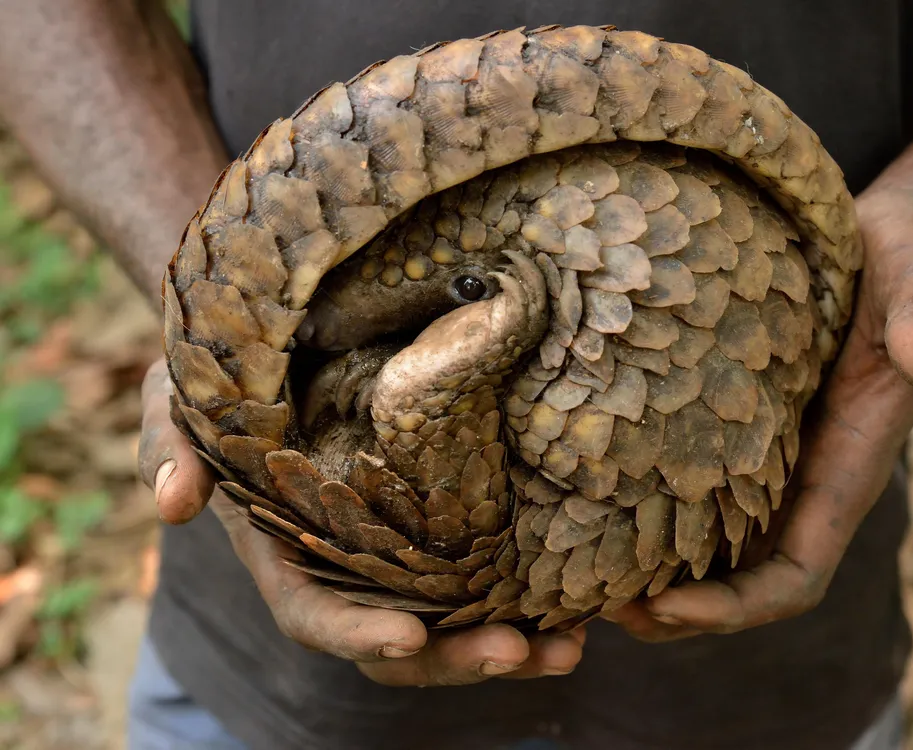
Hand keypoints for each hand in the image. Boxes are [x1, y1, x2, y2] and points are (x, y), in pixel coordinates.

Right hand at [138, 358, 583, 684]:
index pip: (314, 612)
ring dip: (509, 641)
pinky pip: (485, 569)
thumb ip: (168, 444)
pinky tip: (582, 600)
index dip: (356, 633)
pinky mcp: (441, 517)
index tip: (410, 636)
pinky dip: (527, 591)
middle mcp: (346, 562)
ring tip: (571, 647)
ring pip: (453, 616)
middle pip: (399, 636)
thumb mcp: (178, 392)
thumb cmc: (224, 365)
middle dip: (454, 655)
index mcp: (284, 549)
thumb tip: (173, 506)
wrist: (281, 332)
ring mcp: (397, 546)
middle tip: (519, 652)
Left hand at [604, 178, 912, 642]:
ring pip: (709, 539)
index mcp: (847, 466)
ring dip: (652, 568)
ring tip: (581, 571)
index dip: (737, 606)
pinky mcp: (736, 417)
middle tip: (597, 607)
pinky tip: (590, 496)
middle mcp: (803, 473)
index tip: (666, 606)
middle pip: (740, 576)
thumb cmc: (909, 256)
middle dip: (678, 607)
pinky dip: (646, 508)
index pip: (795, 573)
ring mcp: (767, 450)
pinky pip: (691, 482)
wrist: (888, 228)